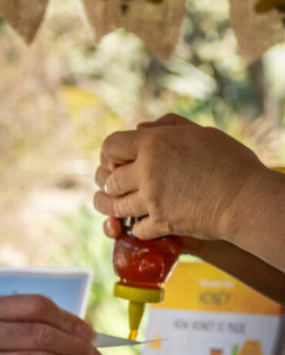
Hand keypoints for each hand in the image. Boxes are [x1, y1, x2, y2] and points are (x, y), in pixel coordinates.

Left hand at [93, 114, 265, 241]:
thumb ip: (167, 126)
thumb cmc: (230, 161)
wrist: (247, 198)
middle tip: (113, 185)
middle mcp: (146, 171)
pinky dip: (136, 227)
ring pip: (113, 207)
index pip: (110, 146)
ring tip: (112, 205)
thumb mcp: (200, 132)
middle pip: (107, 180)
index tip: (116, 160)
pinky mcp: (160, 223)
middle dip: (107, 182)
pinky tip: (141, 223)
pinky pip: (135, 229)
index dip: (109, 153)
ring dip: (110, 207)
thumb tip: (139, 128)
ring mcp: (151, 199)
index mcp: (153, 144)